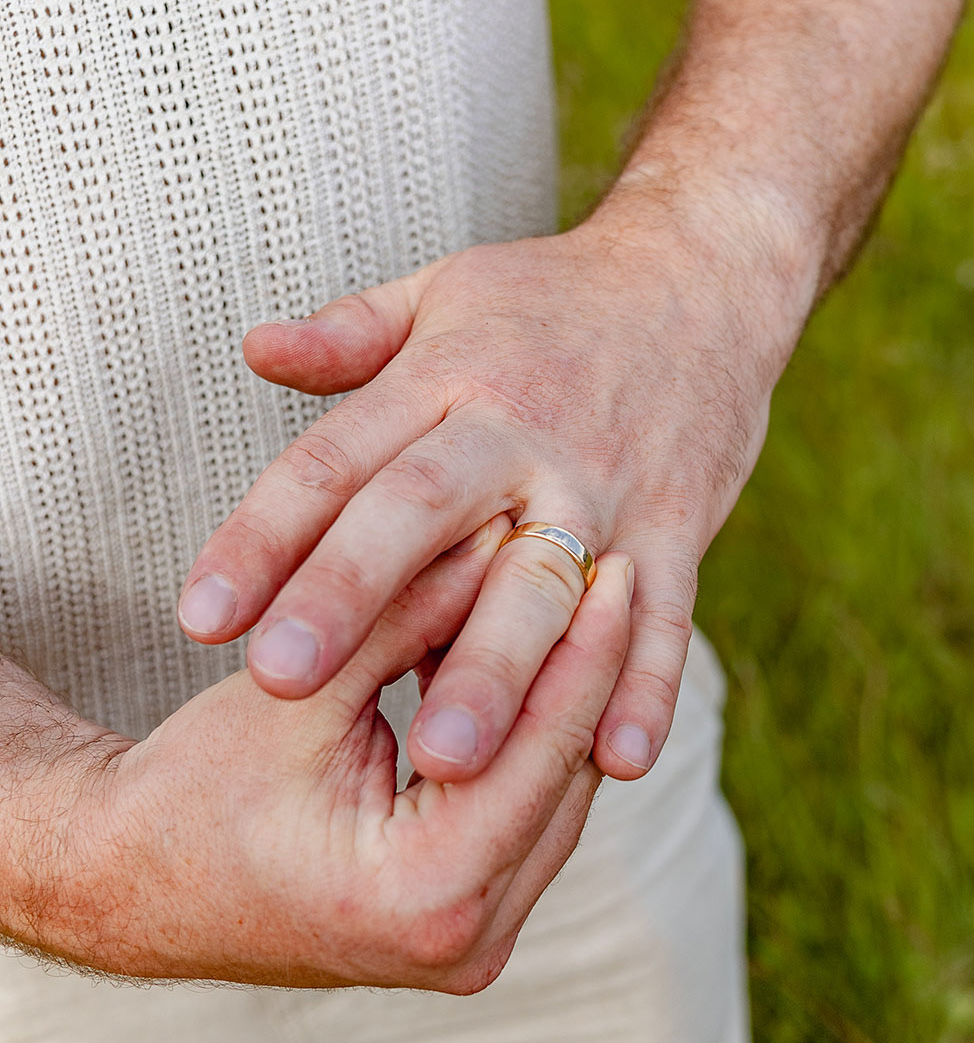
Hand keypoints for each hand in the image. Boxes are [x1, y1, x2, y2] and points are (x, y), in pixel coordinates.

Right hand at [8, 524, 630, 986]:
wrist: (128, 883)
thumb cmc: (193, 789)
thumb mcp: (305, 688)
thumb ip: (411, 615)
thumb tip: (506, 534)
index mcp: (427, 893)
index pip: (544, 746)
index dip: (583, 644)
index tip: (611, 558)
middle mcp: (465, 943)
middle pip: (566, 778)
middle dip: (588, 670)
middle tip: (613, 566)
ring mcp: (467, 953)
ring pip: (556, 801)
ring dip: (568, 707)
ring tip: (590, 608)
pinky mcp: (460, 937)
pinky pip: (527, 825)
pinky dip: (533, 748)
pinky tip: (546, 672)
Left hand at [179, 200, 781, 781]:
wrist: (707, 277)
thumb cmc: (552, 299)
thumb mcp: (442, 293)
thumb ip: (349, 335)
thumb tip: (251, 349)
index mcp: (447, 380)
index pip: (337, 460)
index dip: (262, 537)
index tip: (197, 617)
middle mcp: (521, 435)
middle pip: (425, 517)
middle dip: (351, 599)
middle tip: (278, 684)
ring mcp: (607, 486)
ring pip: (544, 586)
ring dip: (495, 673)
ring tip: (443, 764)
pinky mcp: (680, 528)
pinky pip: (664, 616)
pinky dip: (648, 690)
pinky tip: (616, 765)